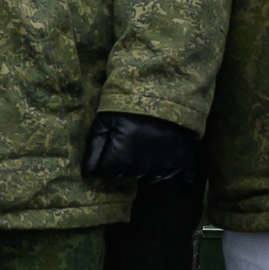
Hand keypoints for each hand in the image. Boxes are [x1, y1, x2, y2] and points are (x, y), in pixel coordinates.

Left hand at [81, 112, 199, 186]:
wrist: (165, 92)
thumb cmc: (129, 106)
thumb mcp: (105, 120)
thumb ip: (93, 148)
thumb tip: (86, 174)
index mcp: (123, 155)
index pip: (108, 172)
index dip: (109, 158)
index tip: (115, 144)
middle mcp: (145, 166)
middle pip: (128, 174)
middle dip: (126, 162)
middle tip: (132, 139)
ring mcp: (166, 166)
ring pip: (148, 177)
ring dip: (144, 165)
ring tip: (146, 142)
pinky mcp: (182, 163)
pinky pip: (170, 177)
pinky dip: (165, 166)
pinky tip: (162, 150)